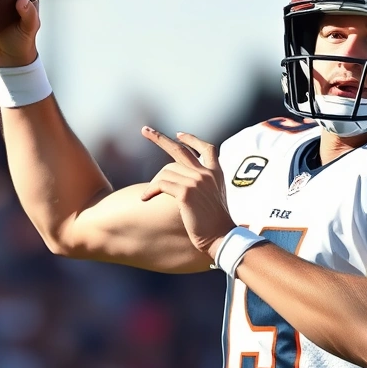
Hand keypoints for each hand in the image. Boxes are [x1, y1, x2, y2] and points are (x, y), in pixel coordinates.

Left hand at [140, 127, 235, 258]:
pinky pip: (161, 184)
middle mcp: (206, 173)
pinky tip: (145, 198)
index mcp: (216, 173)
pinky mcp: (186, 192)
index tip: (178, 134)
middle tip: (145, 130)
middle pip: (179, 150)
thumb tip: (182, 178)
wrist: (221, 237)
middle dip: (159, 139)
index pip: (206, 148)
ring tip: (148, 195)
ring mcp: (196, 181)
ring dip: (154, 183)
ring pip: (166, 172)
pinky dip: (150, 191)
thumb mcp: (214, 196)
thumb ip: (204, 184)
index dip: (191, 139)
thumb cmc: (215, 223)